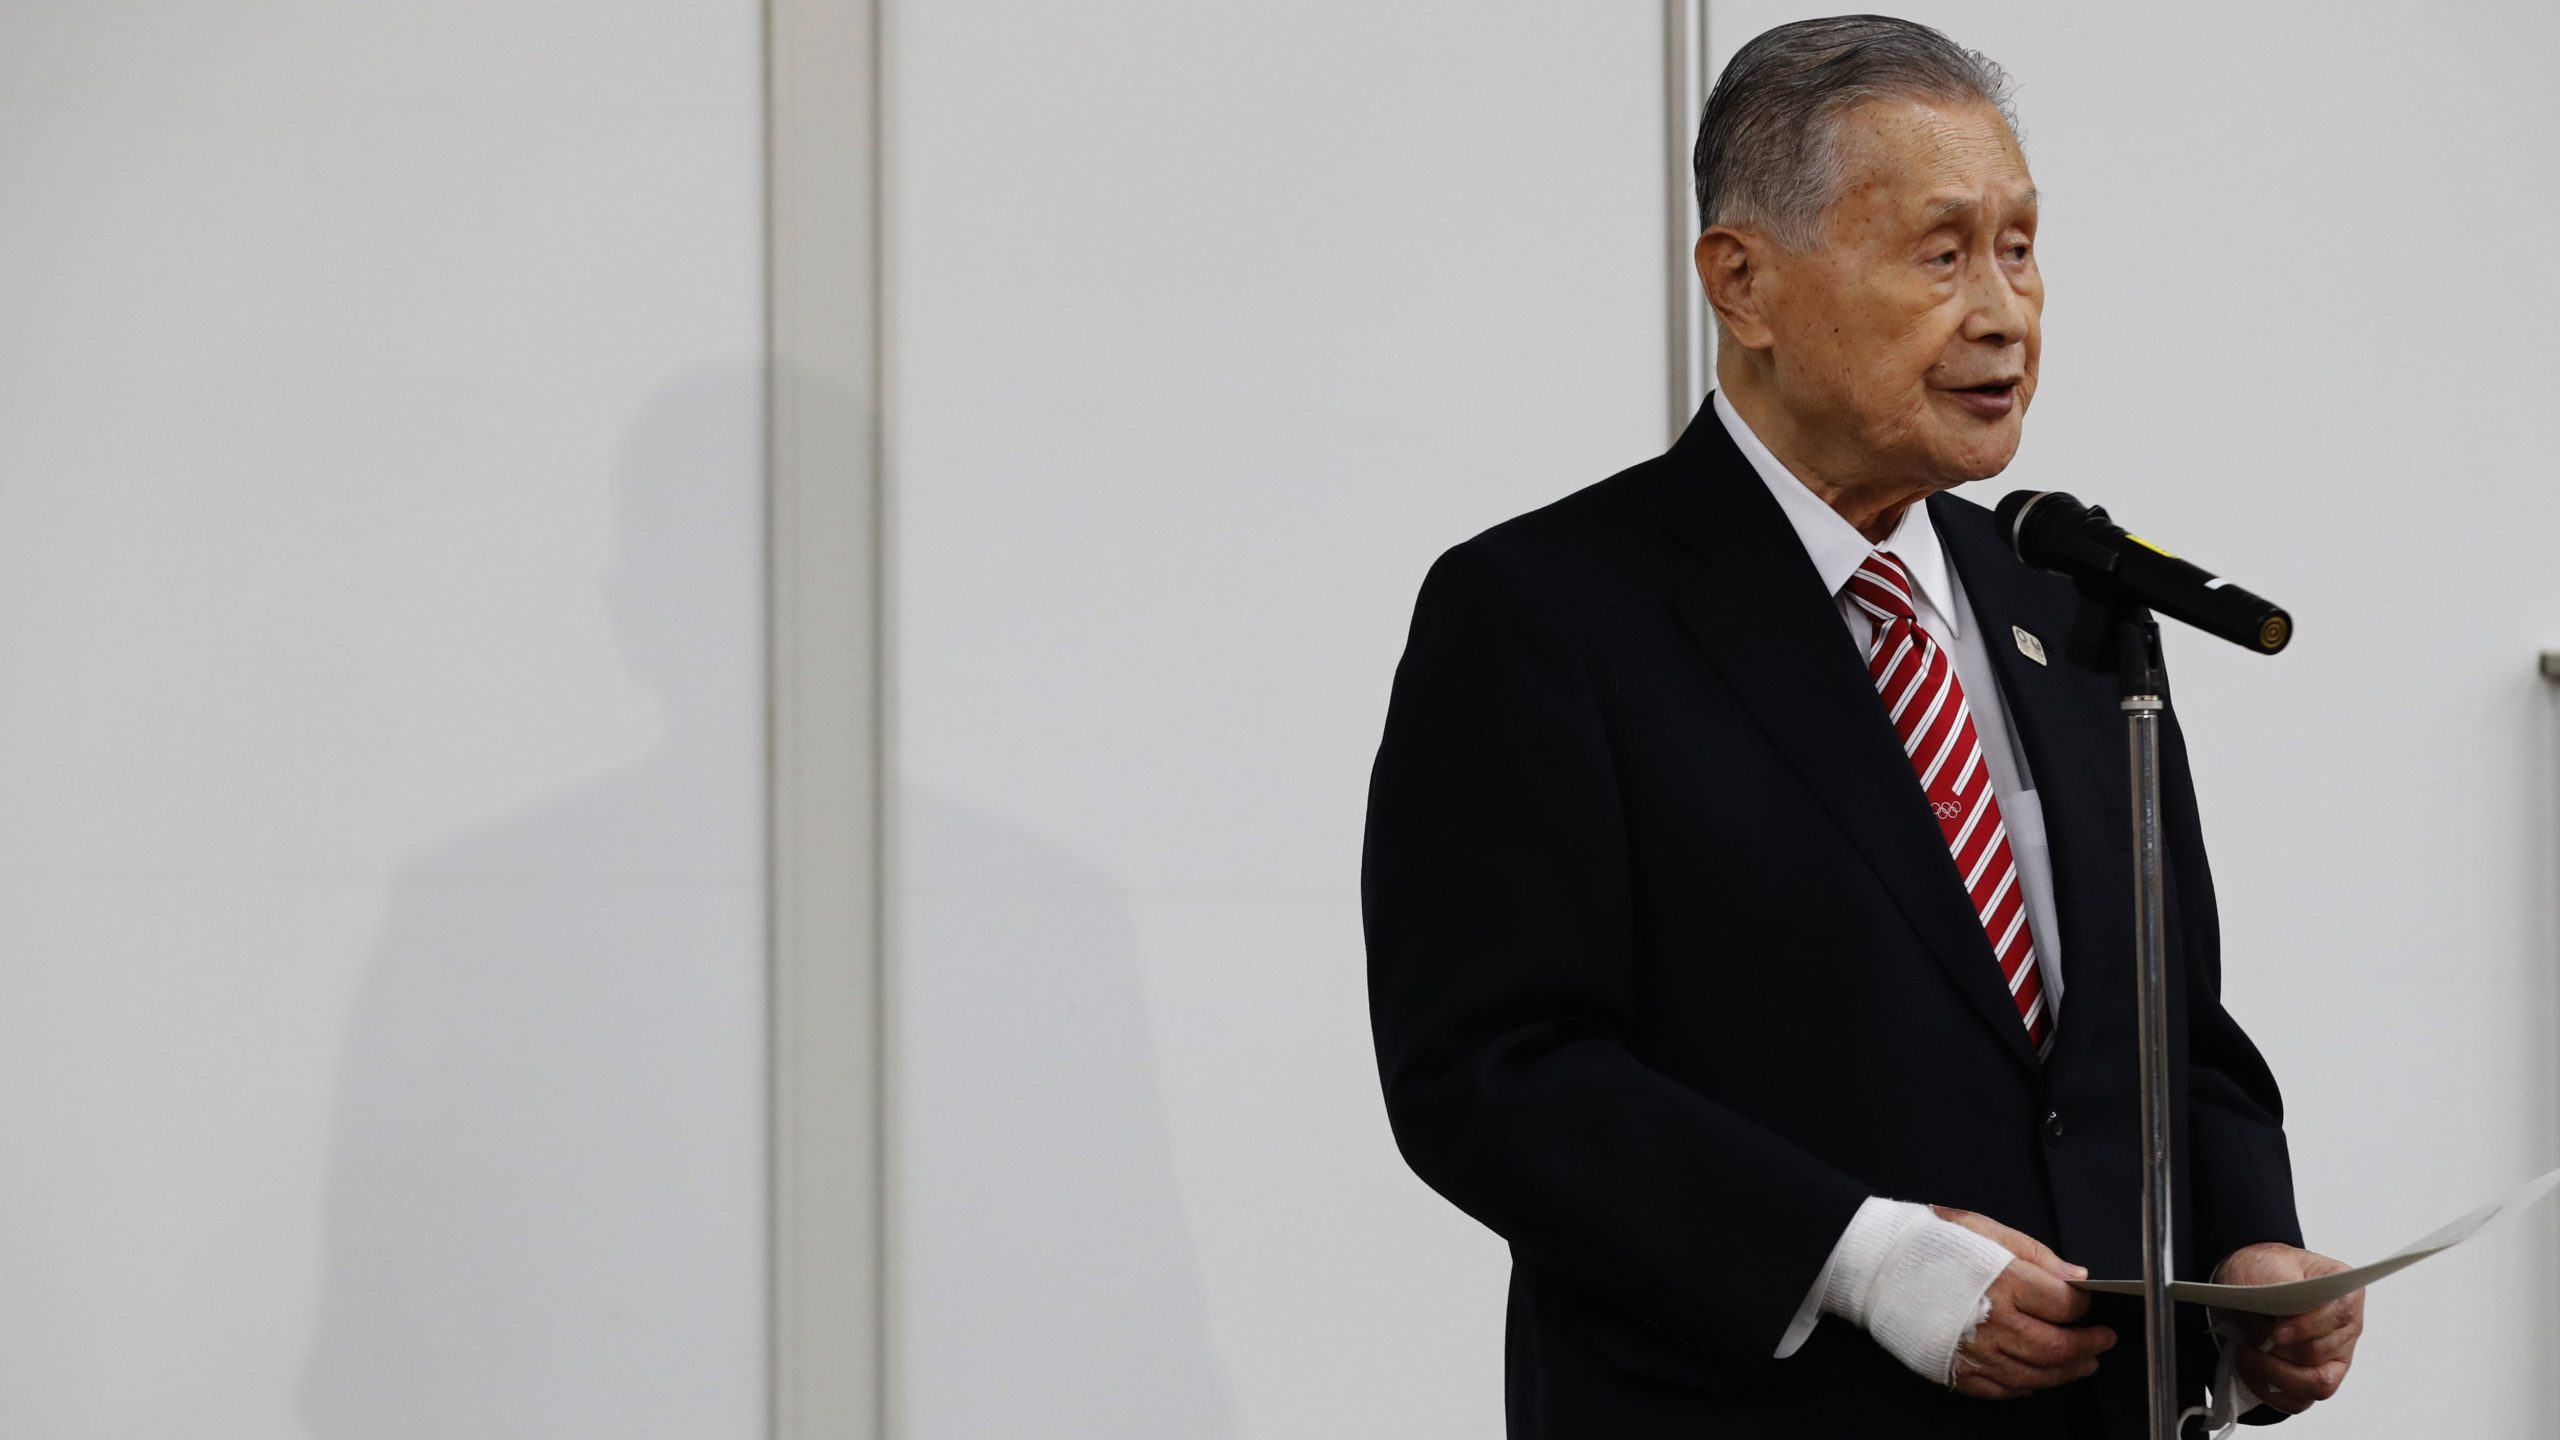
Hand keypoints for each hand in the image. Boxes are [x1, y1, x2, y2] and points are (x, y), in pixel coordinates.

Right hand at [1931, 1206, 2117, 1399]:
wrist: (1874, 1266)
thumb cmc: (1928, 1241)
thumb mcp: (1984, 1229)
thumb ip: (2035, 1254)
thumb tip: (2076, 1277)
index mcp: (2004, 1282)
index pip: (2064, 1306)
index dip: (2084, 1307)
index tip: (2088, 1304)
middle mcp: (1993, 1322)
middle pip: (2058, 1348)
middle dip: (2089, 1346)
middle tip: (2102, 1341)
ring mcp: (1975, 1352)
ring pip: (2036, 1375)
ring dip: (2066, 1371)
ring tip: (2082, 1363)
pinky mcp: (1957, 1371)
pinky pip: (2003, 1389)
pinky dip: (2028, 1386)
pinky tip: (2038, 1375)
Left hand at [2212, 1243, 2363, 1414]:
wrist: (2248, 1283)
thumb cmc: (2264, 1271)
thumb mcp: (2266, 1268)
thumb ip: (2277, 1293)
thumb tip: (2273, 1329)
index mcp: (2344, 1292)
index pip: (2341, 1314)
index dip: (2308, 1327)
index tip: (2276, 1334)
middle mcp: (2346, 1329)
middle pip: (2322, 1353)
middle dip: (2281, 1352)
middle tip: (2250, 1342)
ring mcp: (2335, 1357)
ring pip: (2317, 1384)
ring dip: (2275, 1374)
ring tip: (2247, 1356)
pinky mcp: (2316, 1378)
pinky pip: (2300, 1400)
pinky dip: (2271, 1391)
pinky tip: (2251, 1372)